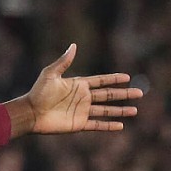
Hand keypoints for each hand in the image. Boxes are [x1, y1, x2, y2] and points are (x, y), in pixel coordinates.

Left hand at [8, 44, 142, 135]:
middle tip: (140, 93)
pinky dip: (109, 125)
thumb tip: (74, 45)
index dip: (114, 79)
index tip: (127, 77)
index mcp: (79, 85)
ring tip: (135, 110)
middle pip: (108, 95)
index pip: (101, 81)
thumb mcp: (51, 74)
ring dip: (120, 110)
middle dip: (124, 94)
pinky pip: (97, 124)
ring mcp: (82, 111)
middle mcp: (83, 98)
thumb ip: (64, 61)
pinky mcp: (78, 124)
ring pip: (106, 110)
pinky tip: (121, 126)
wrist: (30, 113)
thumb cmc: (38, 93)